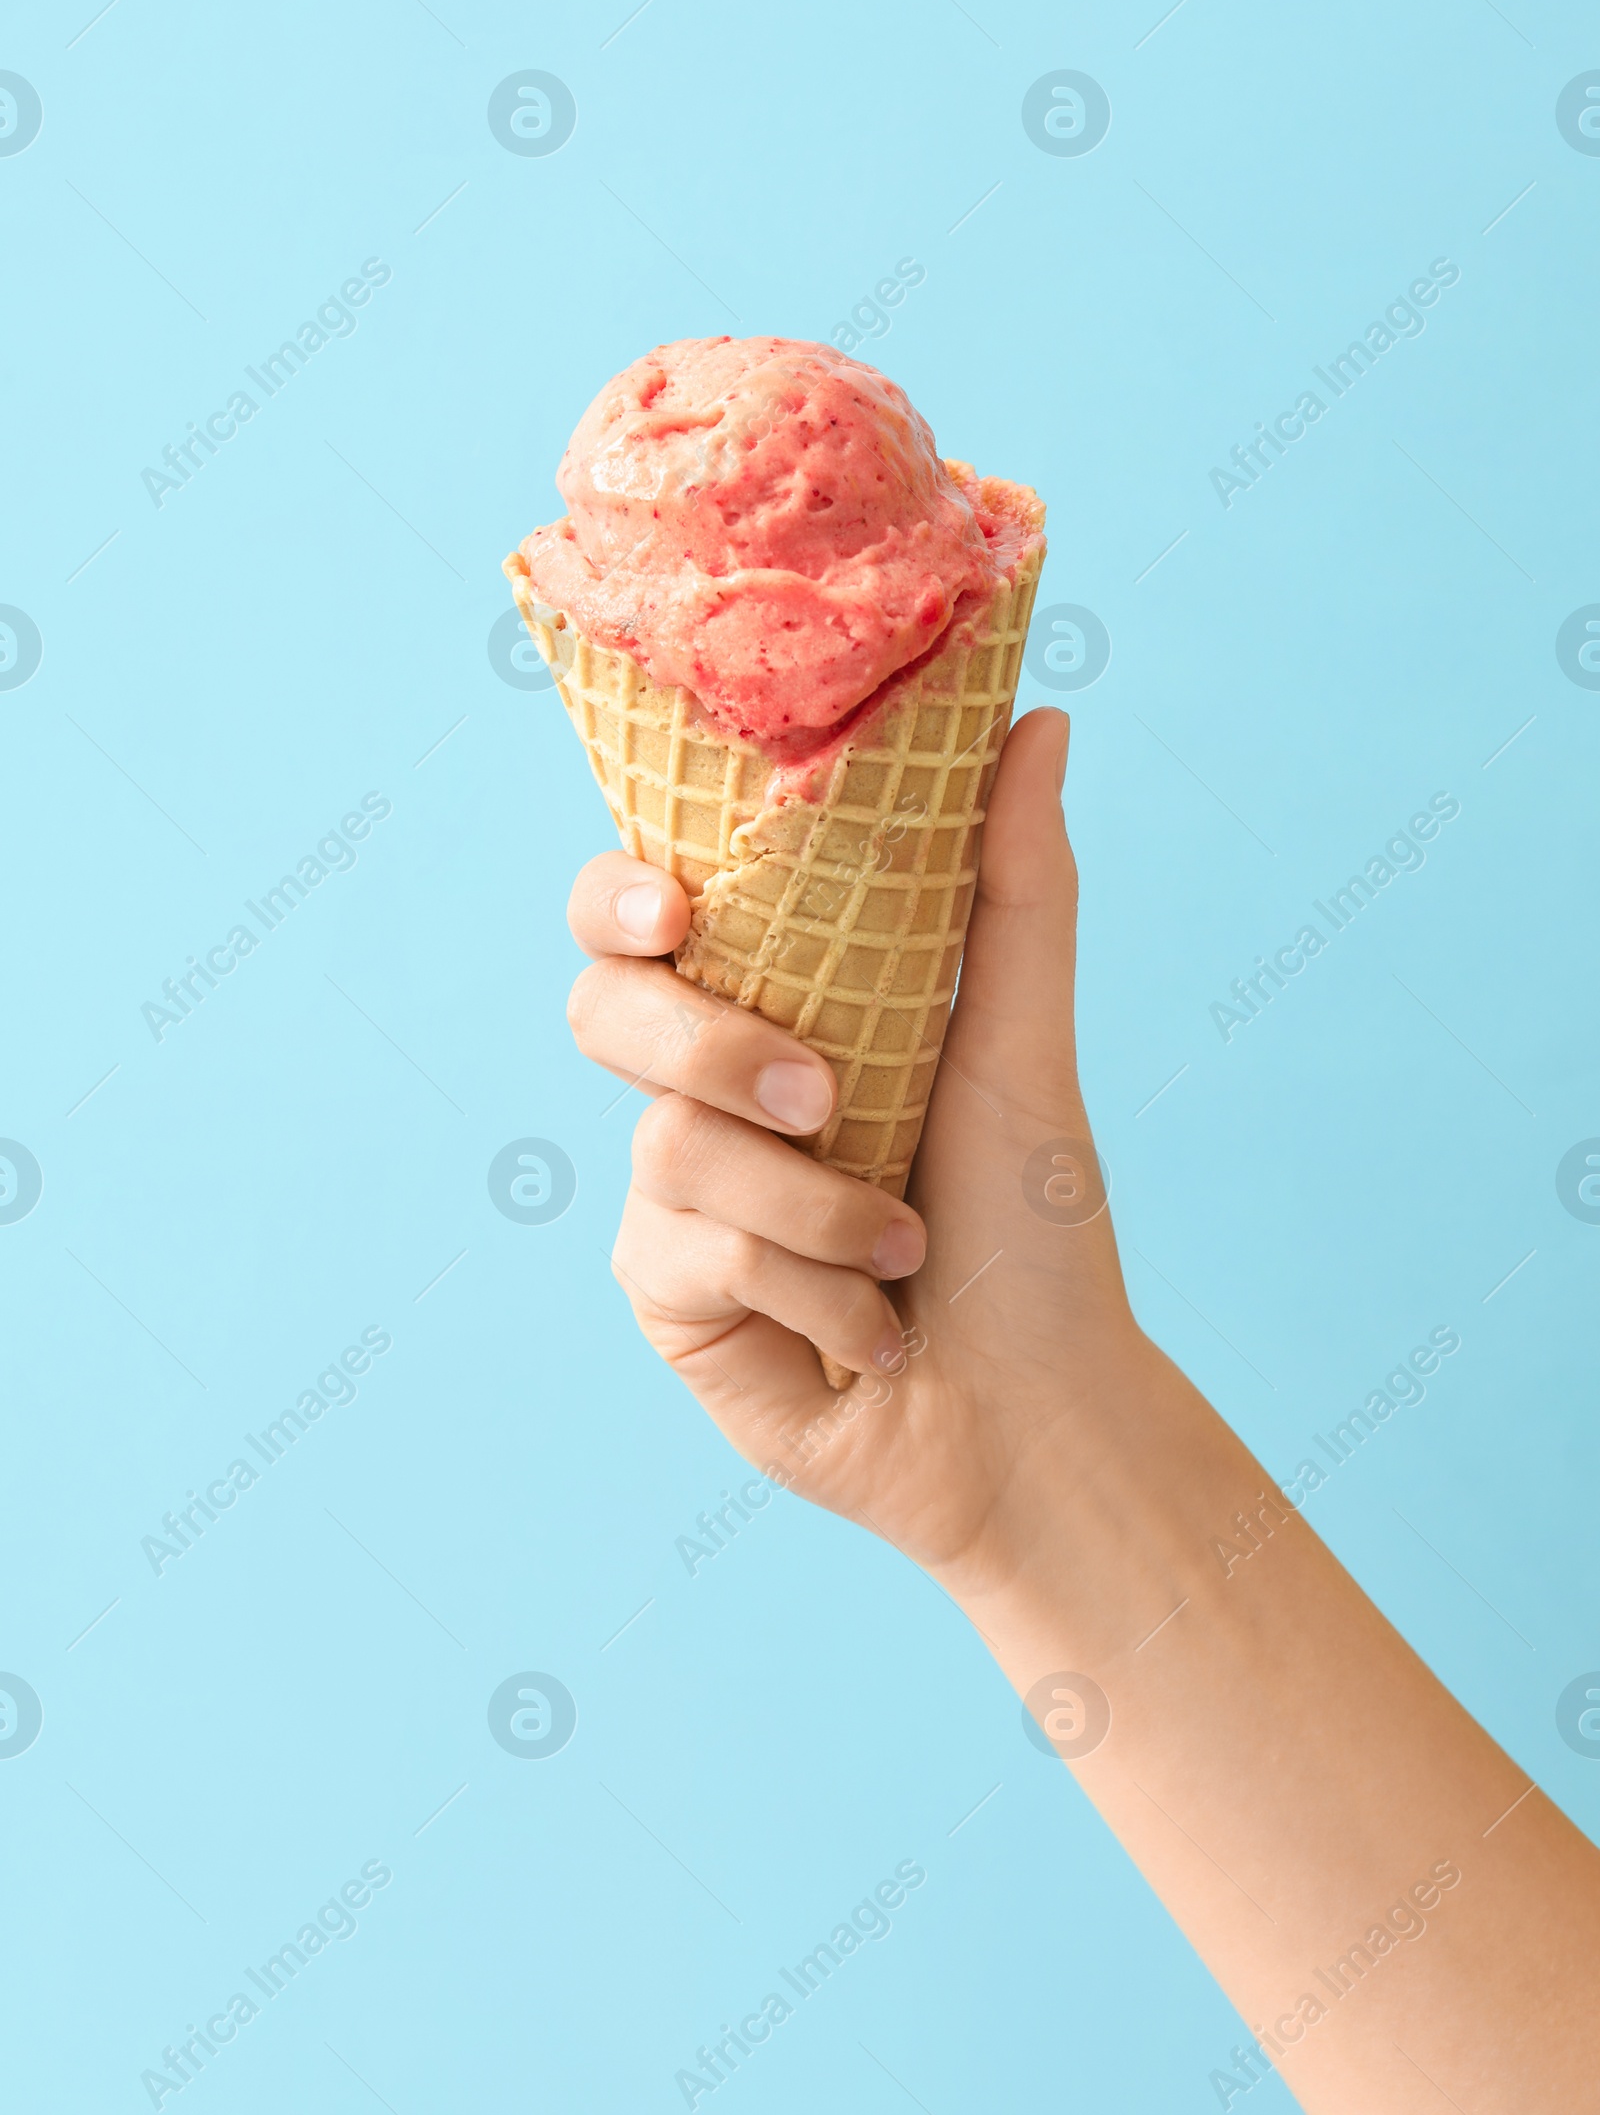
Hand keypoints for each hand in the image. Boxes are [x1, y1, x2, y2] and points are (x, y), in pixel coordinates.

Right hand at [565, 708, 1144, 1593]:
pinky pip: (692, 1254)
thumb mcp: (1020, 1045)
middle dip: (710, 1047)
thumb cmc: (1031, 1225)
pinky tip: (871, 1327)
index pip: (638, 916)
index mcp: (771, 1005)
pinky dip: (809, 1286)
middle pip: (606, 1011)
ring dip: (818, 1205)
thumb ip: (1014, 885)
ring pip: (671, 1144)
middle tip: (821, 1096)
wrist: (1036, 1412)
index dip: (618, 895)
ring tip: (907, 1250)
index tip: (678, 909)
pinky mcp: (664, 1295)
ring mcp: (673, 1195)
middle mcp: (703, 1089)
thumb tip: (1040, 715)